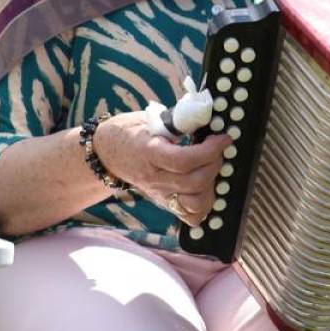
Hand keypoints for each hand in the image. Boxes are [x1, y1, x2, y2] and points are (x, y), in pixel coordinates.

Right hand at [94, 111, 232, 226]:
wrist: (107, 154)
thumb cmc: (130, 132)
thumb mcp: (151, 118)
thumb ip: (179, 119)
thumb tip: (206, 114)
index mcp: (149, 153)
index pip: (183, 161)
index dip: (209, 151)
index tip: (223, 138)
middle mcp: (155, 178)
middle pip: (194, 182)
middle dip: (215, 163)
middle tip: (218, 148)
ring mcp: (160, 194)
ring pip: (195, 204)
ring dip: (212, 185)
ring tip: (212, 166)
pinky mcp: (165, 203)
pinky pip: (190, 216)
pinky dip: (204, 205)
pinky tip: (206, 186)